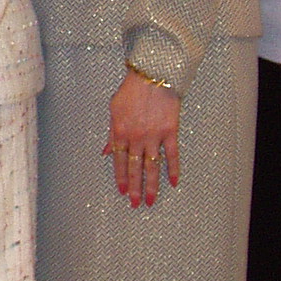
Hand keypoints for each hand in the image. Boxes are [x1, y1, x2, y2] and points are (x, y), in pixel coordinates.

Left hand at [106, 68, 181, 205]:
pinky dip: (173, 169)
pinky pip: (172, 154)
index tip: (121, 191)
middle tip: (134, 204)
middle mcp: (136, 138)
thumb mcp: (113, 110)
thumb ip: (111, 133)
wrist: (151, 76)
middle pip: (135, 168)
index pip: (119, 161)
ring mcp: (154, 136)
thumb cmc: (130, 91)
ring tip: (151, 201)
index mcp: (120, 132)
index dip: (120, 177)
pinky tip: (173, 183)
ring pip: (152, 166)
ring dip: (152, 185)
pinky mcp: (170, 131)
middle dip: (134, 188)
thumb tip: (107, 151)